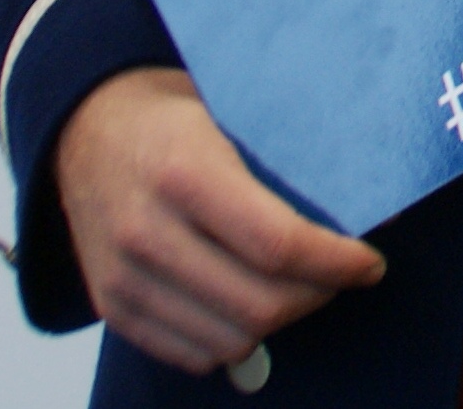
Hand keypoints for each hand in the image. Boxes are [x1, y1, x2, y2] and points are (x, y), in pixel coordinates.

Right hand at [55, 66, 384, 373]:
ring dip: (281, 322)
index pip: (277, 245)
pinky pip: (192, 355)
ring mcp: (124, 277)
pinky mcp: (112, 308)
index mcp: (183, 170)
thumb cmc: (176, 113)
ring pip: (231, 340)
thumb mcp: (231, 107)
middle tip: (343, 274)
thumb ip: (290, 152)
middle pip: (259, 304)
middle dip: (318, 295)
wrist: (88, 127)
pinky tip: (255, 303)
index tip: (369, 261)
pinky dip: (236, 340)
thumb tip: (375, 201)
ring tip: (304, 288)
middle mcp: (146, 230)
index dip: (335, 262)